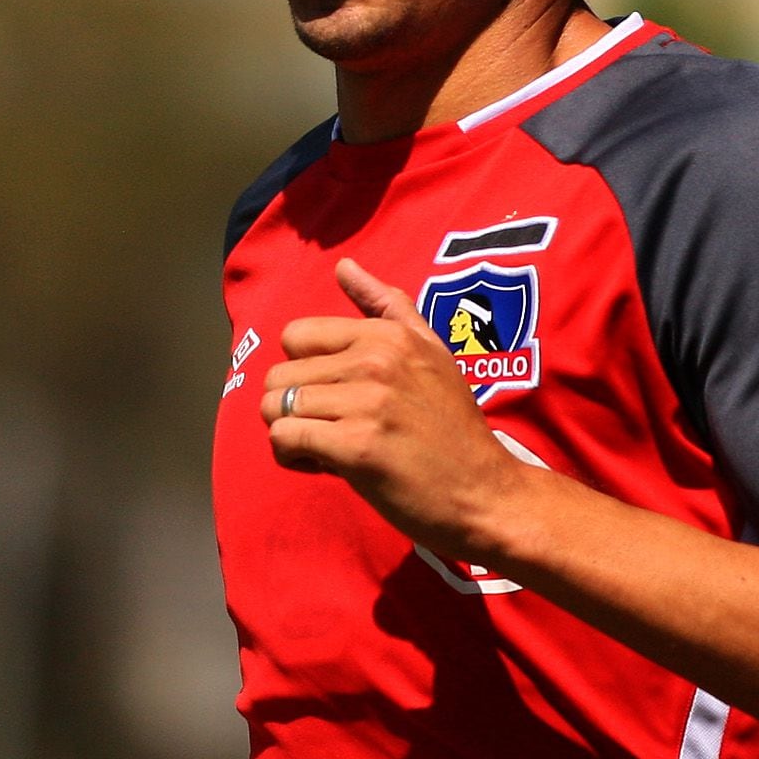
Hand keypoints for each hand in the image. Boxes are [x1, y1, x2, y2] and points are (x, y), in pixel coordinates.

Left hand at [261, 257, 526, 557]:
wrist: (484, 493)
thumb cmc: (453, 428)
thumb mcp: (431, 352)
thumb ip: (387, 306)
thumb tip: (342, 265)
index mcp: (388, 334)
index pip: (296, 336)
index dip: (306, 371)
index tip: (335, 398)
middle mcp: (376, 360)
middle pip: (279, 375)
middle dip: (294, 408)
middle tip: (333, 429)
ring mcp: (366, 402)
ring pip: (274, 407)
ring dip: (291, 435)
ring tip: (329, 448)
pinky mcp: (355, 446)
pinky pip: (283, 439)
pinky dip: (293, 458)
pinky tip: (326, 466)